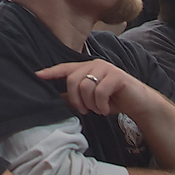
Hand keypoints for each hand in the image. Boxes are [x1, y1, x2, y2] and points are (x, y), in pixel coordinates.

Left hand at [36, 60, 151, 118]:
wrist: (138, 103)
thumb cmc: (113, 100)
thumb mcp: (90, 99)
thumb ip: (75, 96)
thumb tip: (56, 98)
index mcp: (86, 68)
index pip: (65, 68)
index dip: (51, 72)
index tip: (36, 75)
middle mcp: (94, 64)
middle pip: (73, 80)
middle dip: (76, 100)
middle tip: (85, 110)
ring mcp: (106, 68)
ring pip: (85, 87)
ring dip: (90, 104)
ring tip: (97, 109)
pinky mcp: (116, 76)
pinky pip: (99, 92)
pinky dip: (100, 105)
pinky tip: (105, 108)